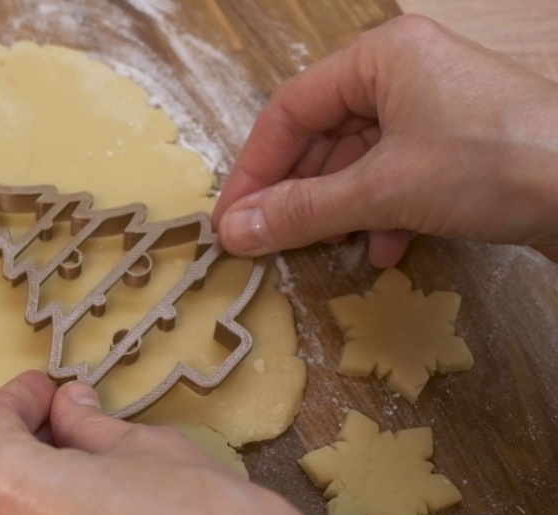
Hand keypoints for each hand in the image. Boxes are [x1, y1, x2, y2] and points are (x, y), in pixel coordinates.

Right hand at [213, 15, 557, 266]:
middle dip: (298, 193)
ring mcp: (438, 106)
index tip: (231, 221)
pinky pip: (397, 173)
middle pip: (323, 135)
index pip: (290, 109)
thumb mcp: (383, 191)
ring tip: (328, 249)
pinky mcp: (462, 143)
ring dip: (339, 209)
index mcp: (381, 57)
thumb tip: (232, 233)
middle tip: (268, 241)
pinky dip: (382, 212)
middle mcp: (405, 71)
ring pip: (359, 159)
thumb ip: (300, 212)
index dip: (254, 168)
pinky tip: (386, 250)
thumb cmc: (490, 166)